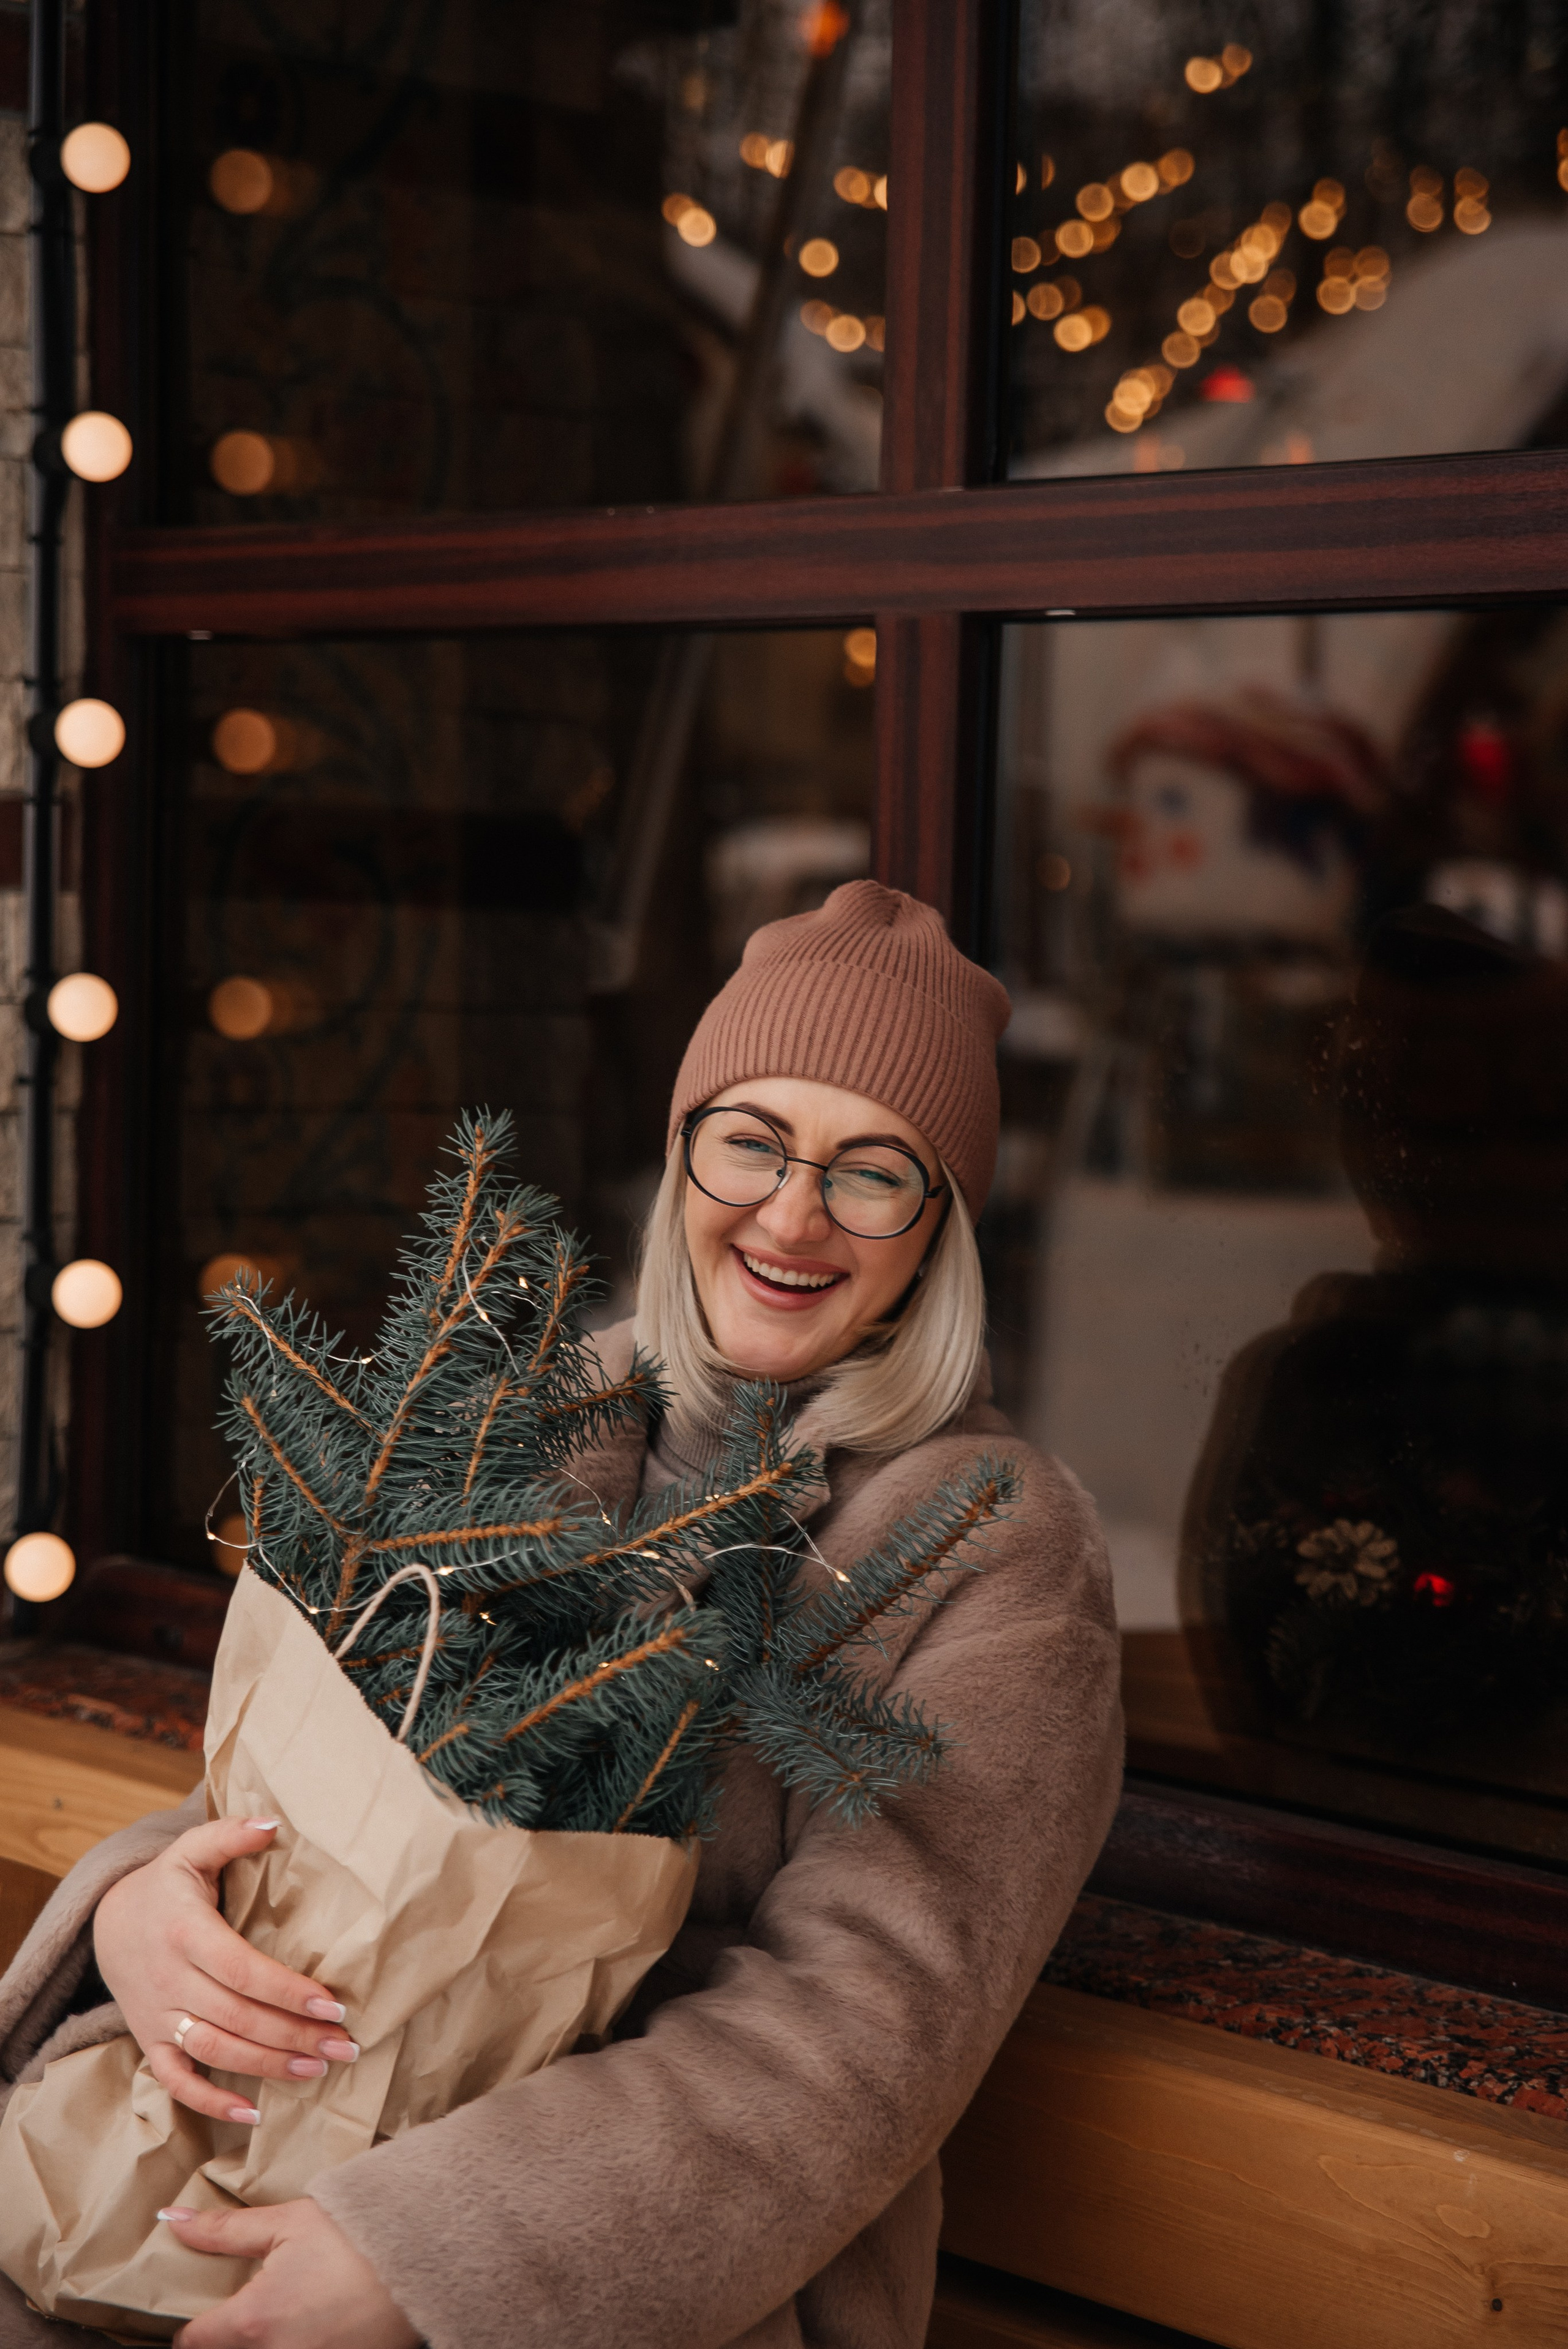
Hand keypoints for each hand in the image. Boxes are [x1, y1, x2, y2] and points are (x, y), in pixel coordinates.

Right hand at [93, 1818, 359, 2126]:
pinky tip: (252, 2114)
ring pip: (216, 2050)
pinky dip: (210, 2101)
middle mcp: (171, 1980)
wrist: (107, 1923)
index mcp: (186, 1933)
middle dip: (293, 2036)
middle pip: (238, 2017)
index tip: (333, 2005)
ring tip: (318, 2071)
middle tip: (343, 2047)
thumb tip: (273, 1822)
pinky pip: (176, 2081)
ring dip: (268, 2067)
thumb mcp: (190, 1849)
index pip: (243, 1971)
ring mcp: (159, 2016)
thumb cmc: (165, 1885)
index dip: (287, 1991)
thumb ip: (229, 1834)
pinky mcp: (150, 2041)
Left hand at [160, 2198, 418, 2348]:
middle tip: (254, 2308)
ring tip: (289, 2312)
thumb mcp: (288, 2223)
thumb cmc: (354, 2234)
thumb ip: (226, 2230)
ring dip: (266, 2340)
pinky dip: (301, 2344)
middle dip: (231, 2337)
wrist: (423, 2254)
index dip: (193, 2325)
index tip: (207, 2311)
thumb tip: (173, 2223)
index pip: (192, 2342)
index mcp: (252, 2321)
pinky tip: (316, 2324)